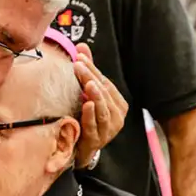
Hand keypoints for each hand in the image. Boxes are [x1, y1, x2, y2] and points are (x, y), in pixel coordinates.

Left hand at [73, 44, 126, 166]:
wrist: (79, 149)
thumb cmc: (86, 119)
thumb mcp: (87, 94)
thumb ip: (87, 71)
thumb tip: (82, 46)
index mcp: (117, 103)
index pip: (104, 82)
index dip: (93, 68)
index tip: (79, 57)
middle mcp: (116, 116)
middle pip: (103, 93)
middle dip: (91, 77)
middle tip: (78, 65)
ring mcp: (108, 130)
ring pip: (103, 109)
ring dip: (95, 95)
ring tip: (87, 82)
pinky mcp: (97, 140)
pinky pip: (95, 126)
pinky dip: (91, 115)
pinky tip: (86, 104)